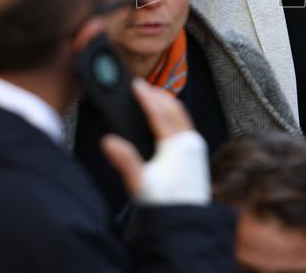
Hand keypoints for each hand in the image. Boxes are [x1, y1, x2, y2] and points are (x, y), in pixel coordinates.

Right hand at [101, 78, 207, 203]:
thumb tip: (108, 141)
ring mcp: (196, 147)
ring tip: (151, 96)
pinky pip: (186, 124)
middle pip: (174, 109)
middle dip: (157, 95)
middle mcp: (190, 142)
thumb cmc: (163, 204)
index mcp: (176, 146)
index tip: (135, 84)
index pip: (159, 113)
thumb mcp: (140, 184)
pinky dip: (174, 115)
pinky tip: (165, 118)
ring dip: (167, 103)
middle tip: (141, 86)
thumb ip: (125, 161)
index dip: (145, 97)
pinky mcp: (197, 153)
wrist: (186, 222)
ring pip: (182, 116)